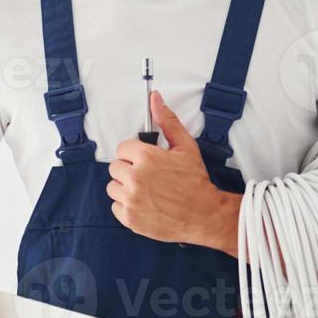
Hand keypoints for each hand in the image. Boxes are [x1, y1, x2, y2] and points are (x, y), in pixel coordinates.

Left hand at [108, 90, 235, 249]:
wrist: (204, 214)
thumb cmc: (195, 181)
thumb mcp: (185, 146)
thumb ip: (167, 121)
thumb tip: (155, 99)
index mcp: (146, 157)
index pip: (123, 148)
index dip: (135, 153)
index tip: (145, 160)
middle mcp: (135, 178)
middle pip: (115, 167)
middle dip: (130, 169)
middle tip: (148, 176)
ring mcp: (131, 199)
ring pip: (113, 187)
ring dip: (125, 187)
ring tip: (145, 190)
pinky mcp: (130, 218)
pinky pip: (115, 206)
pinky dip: (127, 206)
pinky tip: (144, 203)